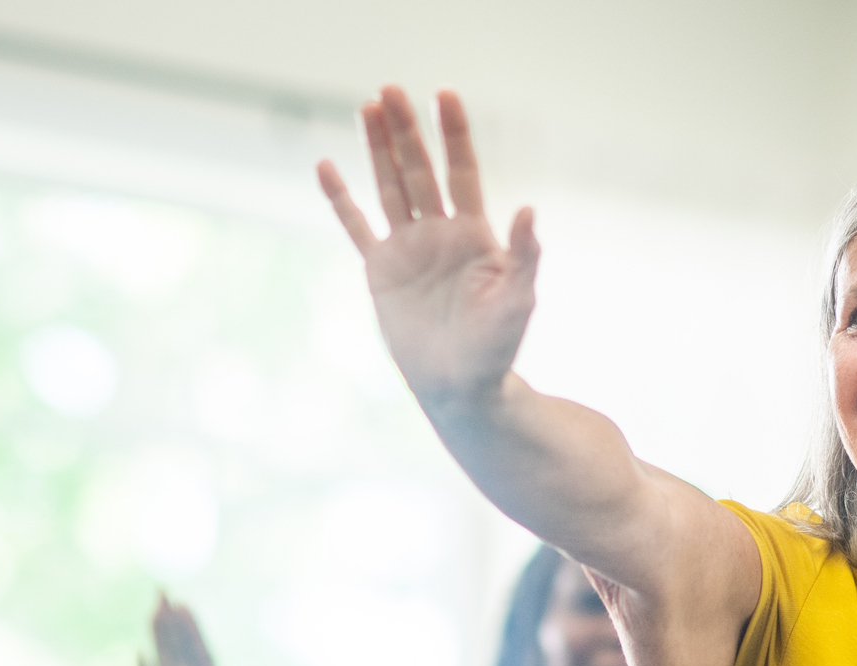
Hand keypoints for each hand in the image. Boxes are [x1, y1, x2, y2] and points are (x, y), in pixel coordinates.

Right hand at [319, 87, 539, 413]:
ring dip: (378, 149)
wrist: (460, 386)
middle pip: (419, 170)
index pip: (462, 171)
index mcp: (474, 234)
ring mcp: (408, 250)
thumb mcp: (518, 300)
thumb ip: (524, 254)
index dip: (454, 134)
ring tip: (367, 107)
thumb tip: (529, 210)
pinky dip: (340, 199)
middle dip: (406, 131)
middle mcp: (439, 233)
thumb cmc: (496, 347)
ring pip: (389, 187)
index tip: (444, 95)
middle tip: (390, 90)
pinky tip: (327, 166)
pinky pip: (356, 227)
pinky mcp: (380, 272)